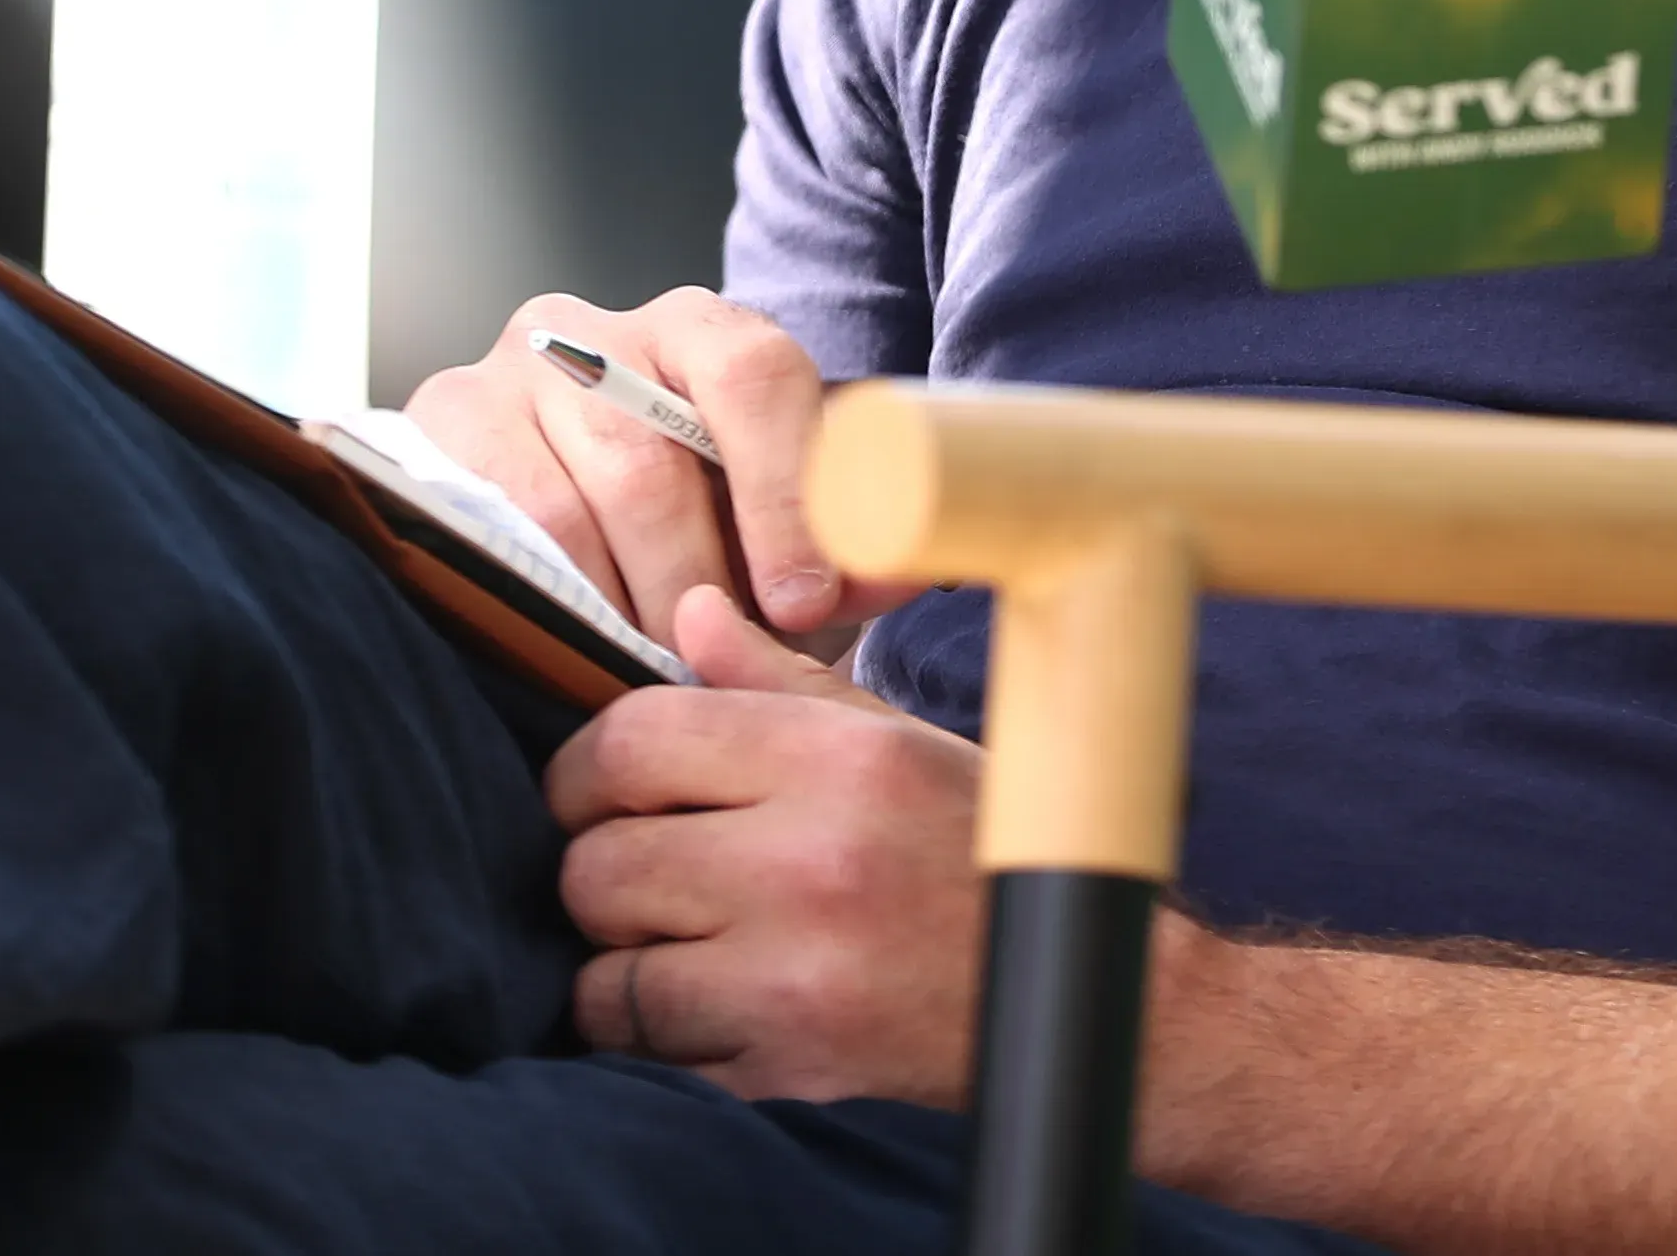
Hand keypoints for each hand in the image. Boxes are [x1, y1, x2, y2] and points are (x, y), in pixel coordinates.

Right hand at [404, 290, 912, 655]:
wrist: (553, 503)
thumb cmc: (696, 527)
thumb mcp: (779, 526)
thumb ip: (846, 543)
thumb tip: (894, 572)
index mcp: (699, 330)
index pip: (754, 377)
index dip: (784, 495)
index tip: (802, 602)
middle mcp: (592, 333)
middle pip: (650, 462)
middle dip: (694, 586)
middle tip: (719, 671)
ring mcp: (502, 376)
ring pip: (564, 510)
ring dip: (615, 612)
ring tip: (652, 681)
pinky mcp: (433, 429)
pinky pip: (484, 531)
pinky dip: (538, 604)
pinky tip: (571, 654)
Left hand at [548, 590, 989, 1103]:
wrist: (1091, 1001)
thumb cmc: (983, 854)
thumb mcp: (897, 744)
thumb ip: (778, 682)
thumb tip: (690, 613)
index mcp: (836, 759)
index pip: (630, 741)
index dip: (585, 771)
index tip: (599, 794)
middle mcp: (812, 860)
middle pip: (600, 862)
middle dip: (602, 872)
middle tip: (646, 878)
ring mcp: (796, 973)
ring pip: (608, 968)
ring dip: (622, 963)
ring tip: (677, 948)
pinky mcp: (790, 1064)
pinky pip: (649, 1048)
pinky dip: (654, 1035)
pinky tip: (707, 1008)